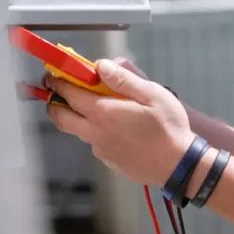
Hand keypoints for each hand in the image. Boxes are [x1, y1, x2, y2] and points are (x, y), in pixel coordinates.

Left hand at [46, 59, 195, 187]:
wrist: (178, 166)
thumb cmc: (169, 128)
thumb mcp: (152, 95)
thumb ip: (124, 80)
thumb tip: (101, 66)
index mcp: (103, 112)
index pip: (69, 94)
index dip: (59, 81)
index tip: (54, 73)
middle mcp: (95, 132)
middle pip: (60, 117)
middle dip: (54, 102)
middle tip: (59, 90)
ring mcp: (100, 149)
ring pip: (77, 130)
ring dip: (77, 116)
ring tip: (94, 106)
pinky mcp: (108, 160)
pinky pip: (94, 142)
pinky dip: (95, 130)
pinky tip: (116, 127)